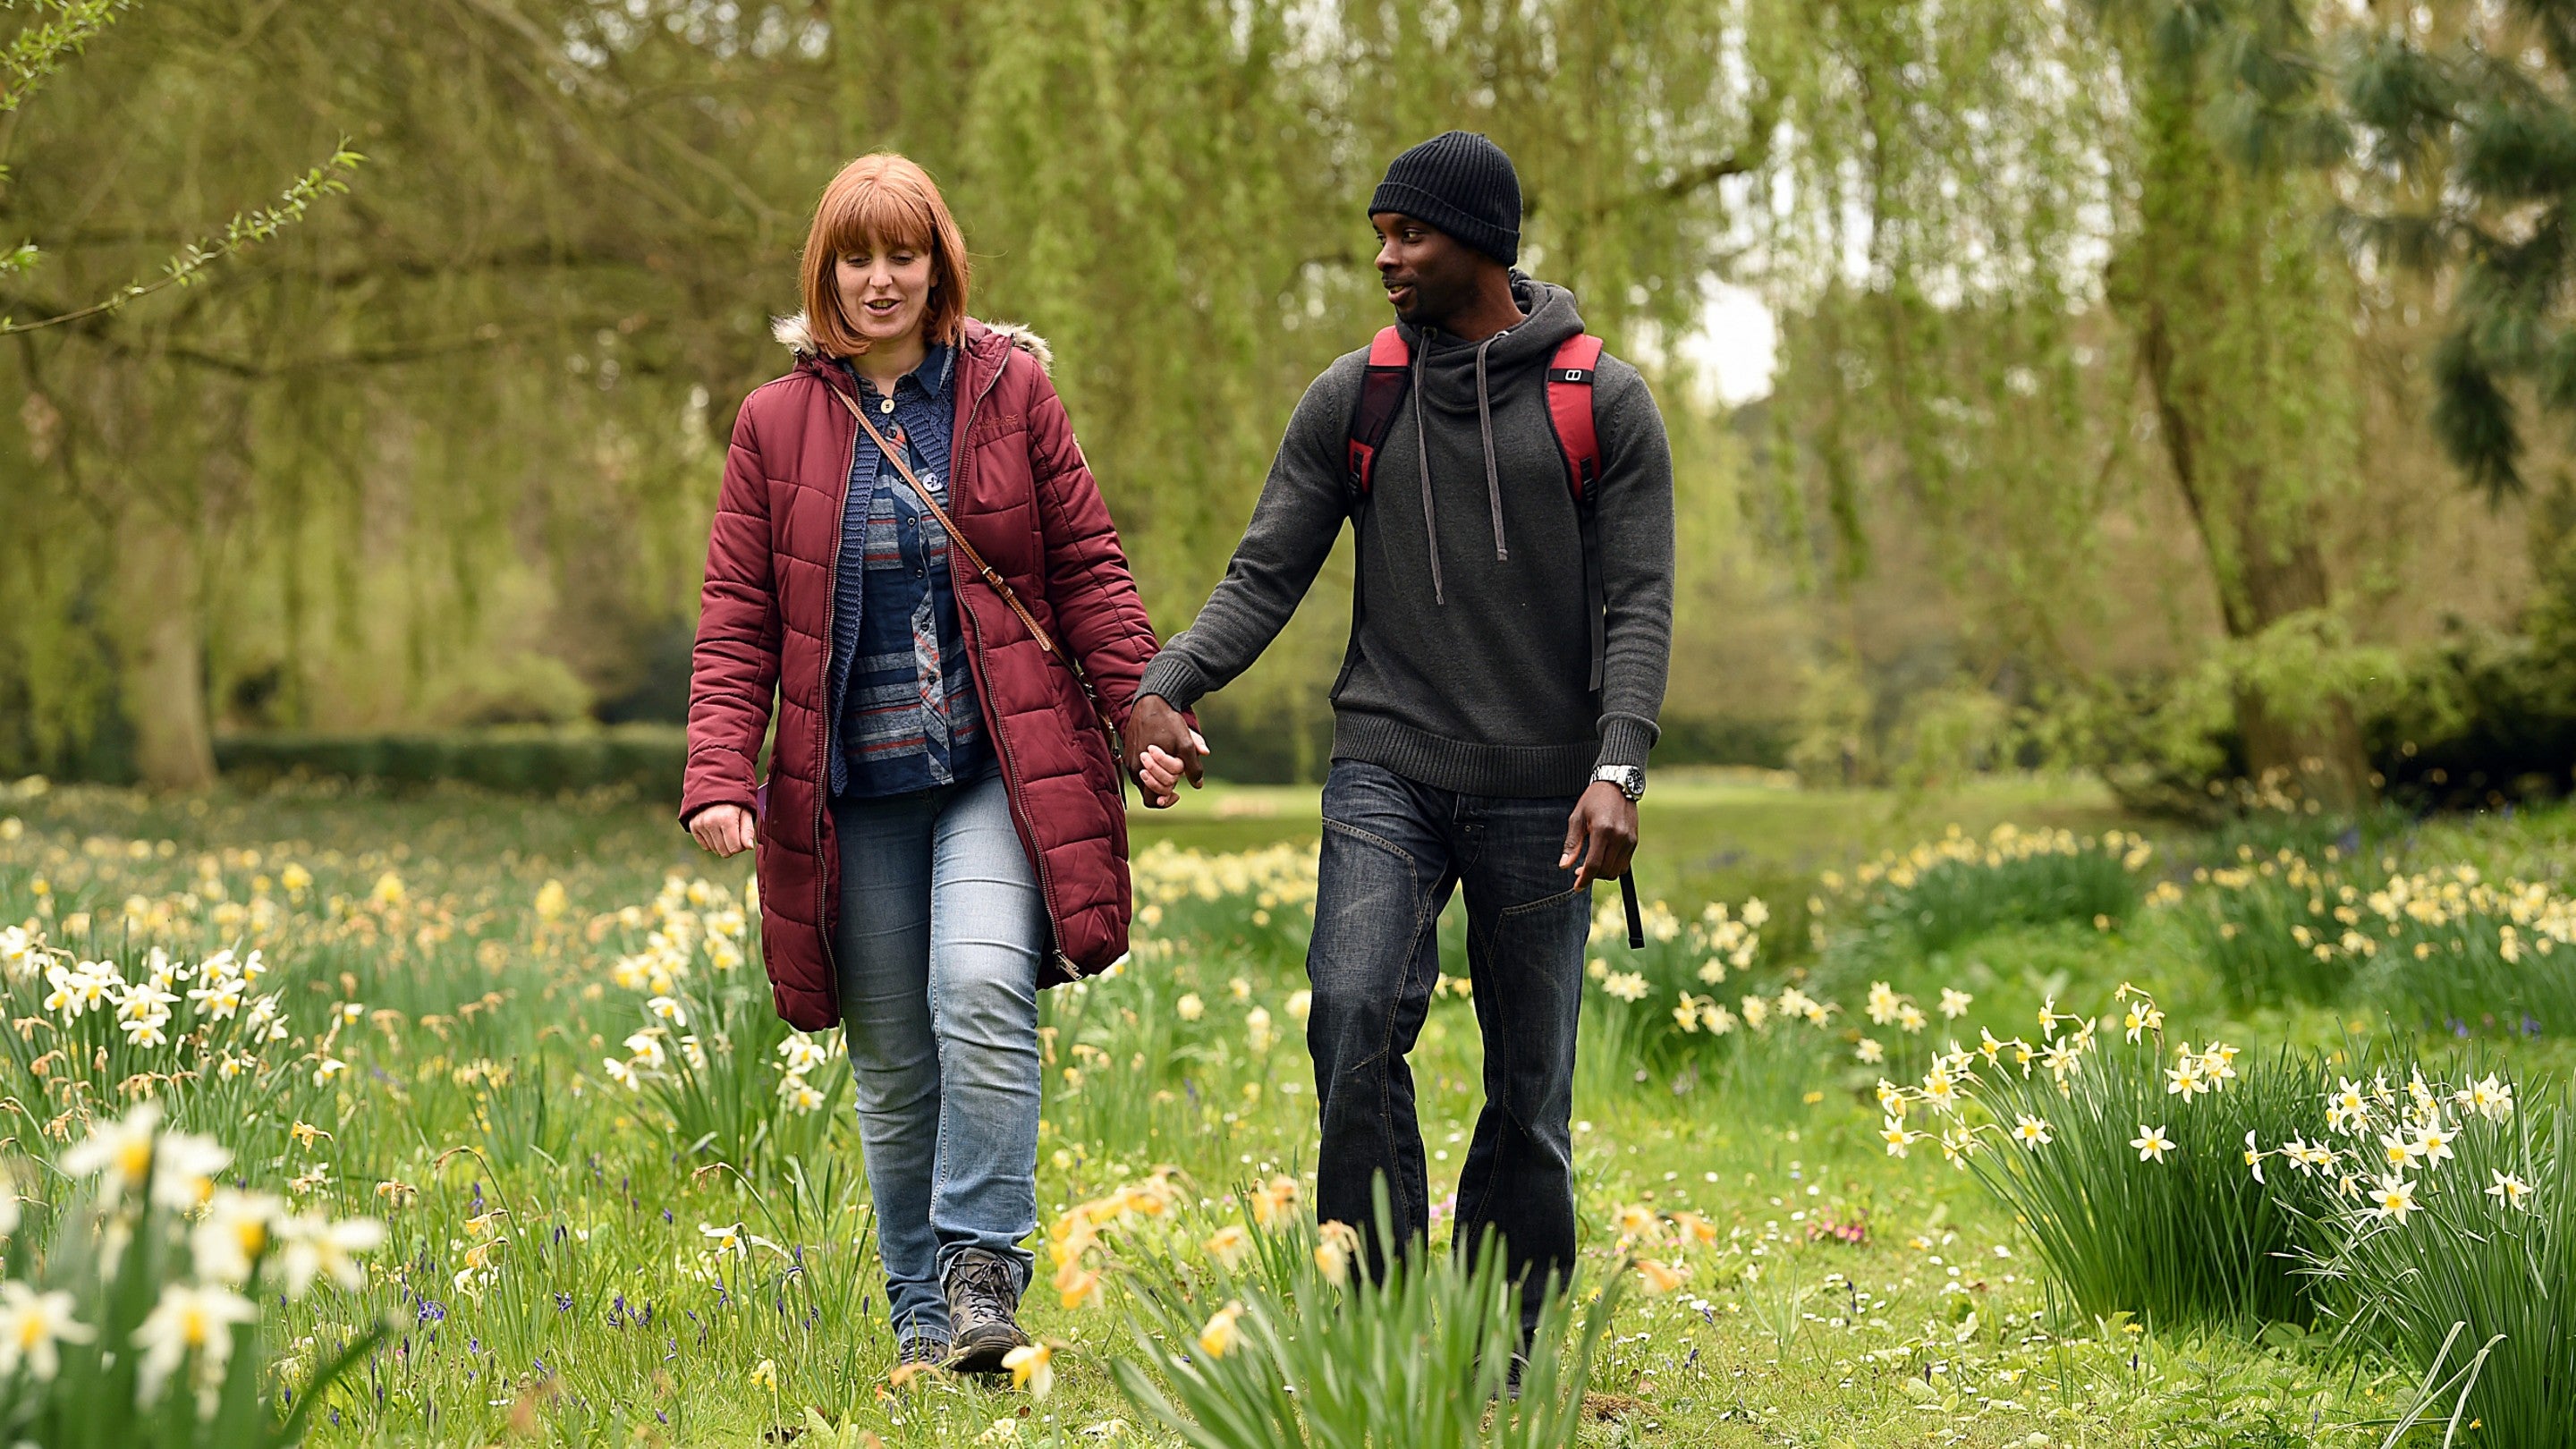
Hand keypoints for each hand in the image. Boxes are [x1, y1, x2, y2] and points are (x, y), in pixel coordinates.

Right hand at [689, 803, 755, 856]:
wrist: (715, 786)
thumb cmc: (735, 801)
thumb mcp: (746, 812)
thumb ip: (748, 830)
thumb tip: (748, 847)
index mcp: (727, 818)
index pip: (735, 848)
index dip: (742, 846)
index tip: (742, 837)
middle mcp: (711, 822)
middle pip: (724, 851)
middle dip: (732, 846)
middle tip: (734, 834)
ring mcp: (700, 824)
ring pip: (714, 849)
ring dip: (722, 844)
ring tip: (725, 830)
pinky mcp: (693, 826)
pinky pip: (705, 846)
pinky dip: (712, 842)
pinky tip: (716, 831)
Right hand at [1123, 694, 1209, 808]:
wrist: (1151, 700)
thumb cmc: (1168, 722)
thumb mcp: (1185, 744)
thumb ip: (1193, 767)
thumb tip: (1198, 784)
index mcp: (1144, 770)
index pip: (1152, 800)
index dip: (1166, 801)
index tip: (1177, 793)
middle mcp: (1133, 767)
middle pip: (1149, 790)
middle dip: (1165, 785)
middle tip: (1177, 775)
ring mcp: (1130, 758)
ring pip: (1145, 778)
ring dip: (1159, 774)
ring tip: (1171, 760)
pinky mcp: (1129, 749)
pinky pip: (1140, 766)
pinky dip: (1153, 765)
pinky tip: (1163, 752)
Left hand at [1558, 782, 1638, 889]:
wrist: (1617, 784)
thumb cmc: (1594, 799)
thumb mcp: (1577, 818)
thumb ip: (1572, 843)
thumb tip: (1564, 866)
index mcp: (1603, 831)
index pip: (1594, 864)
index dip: (1584, 879)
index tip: (1576, 887)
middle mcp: (1619, 837)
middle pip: (1606, 871)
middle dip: (1591, 876)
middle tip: (1579, 871)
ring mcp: (1629, 840)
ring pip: (1616, 870)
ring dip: (1602, 873)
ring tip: (1591, 864)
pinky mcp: (1634, 841)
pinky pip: (1624, 864)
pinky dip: (1613, 866)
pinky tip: (1603, 858)